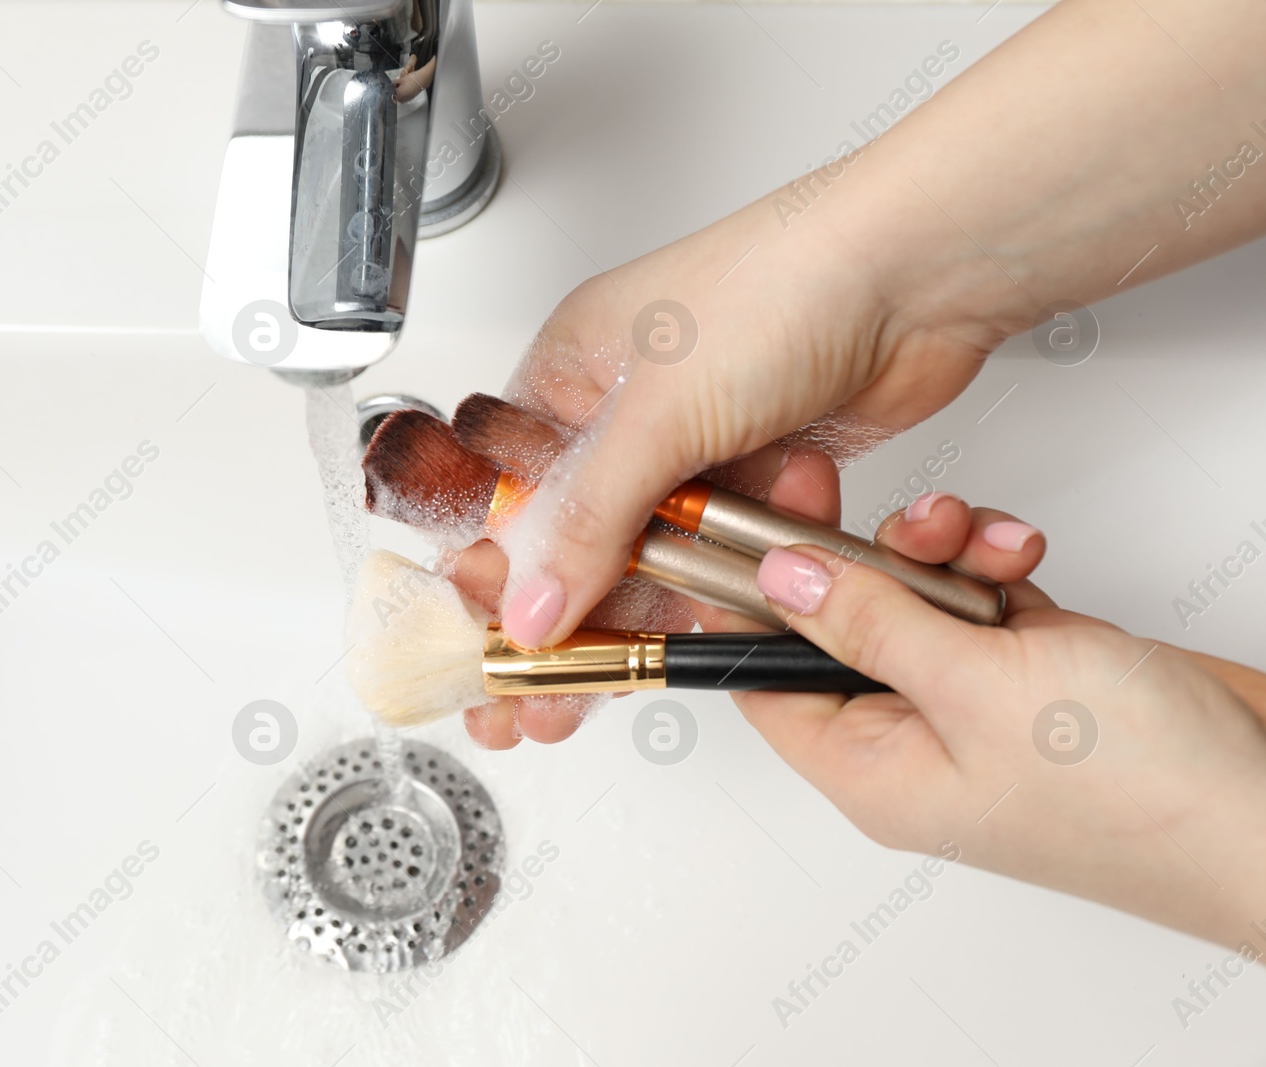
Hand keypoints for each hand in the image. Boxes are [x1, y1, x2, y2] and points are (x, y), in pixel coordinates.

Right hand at [491, 0, 1265, 653]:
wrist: (919, 274)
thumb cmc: (782, 285)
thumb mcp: (658, 416)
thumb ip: (588, 524)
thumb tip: (531, 607)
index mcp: (570, 371)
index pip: (506, 495)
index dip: (495, 578)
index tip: (499, 649)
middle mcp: (628, 409)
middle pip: (581, 537)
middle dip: (575, 616)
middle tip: (558, 691)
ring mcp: (699, 441)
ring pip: (660, 553)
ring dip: (664, 598)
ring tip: (644, 655)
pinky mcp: (762, 469)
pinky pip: (728, 550)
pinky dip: (734, 572)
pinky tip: (737, 586)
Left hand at [742, 494, 1265, 948]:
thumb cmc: (1140, 791)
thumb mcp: (975, 689)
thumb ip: (870, 624)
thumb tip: (779, 578)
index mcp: (870, 768)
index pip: (760, 674)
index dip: (746, 598)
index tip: (753, 521)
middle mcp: (913, 739)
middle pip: (838, 625)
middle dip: (860, 559)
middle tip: (872, 507)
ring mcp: (974, 703)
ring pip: (912, 598)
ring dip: (939, 554)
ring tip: (978, 543)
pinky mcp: (1032, 670)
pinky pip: (979, 597)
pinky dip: (994, 566)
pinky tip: (1023, 555)